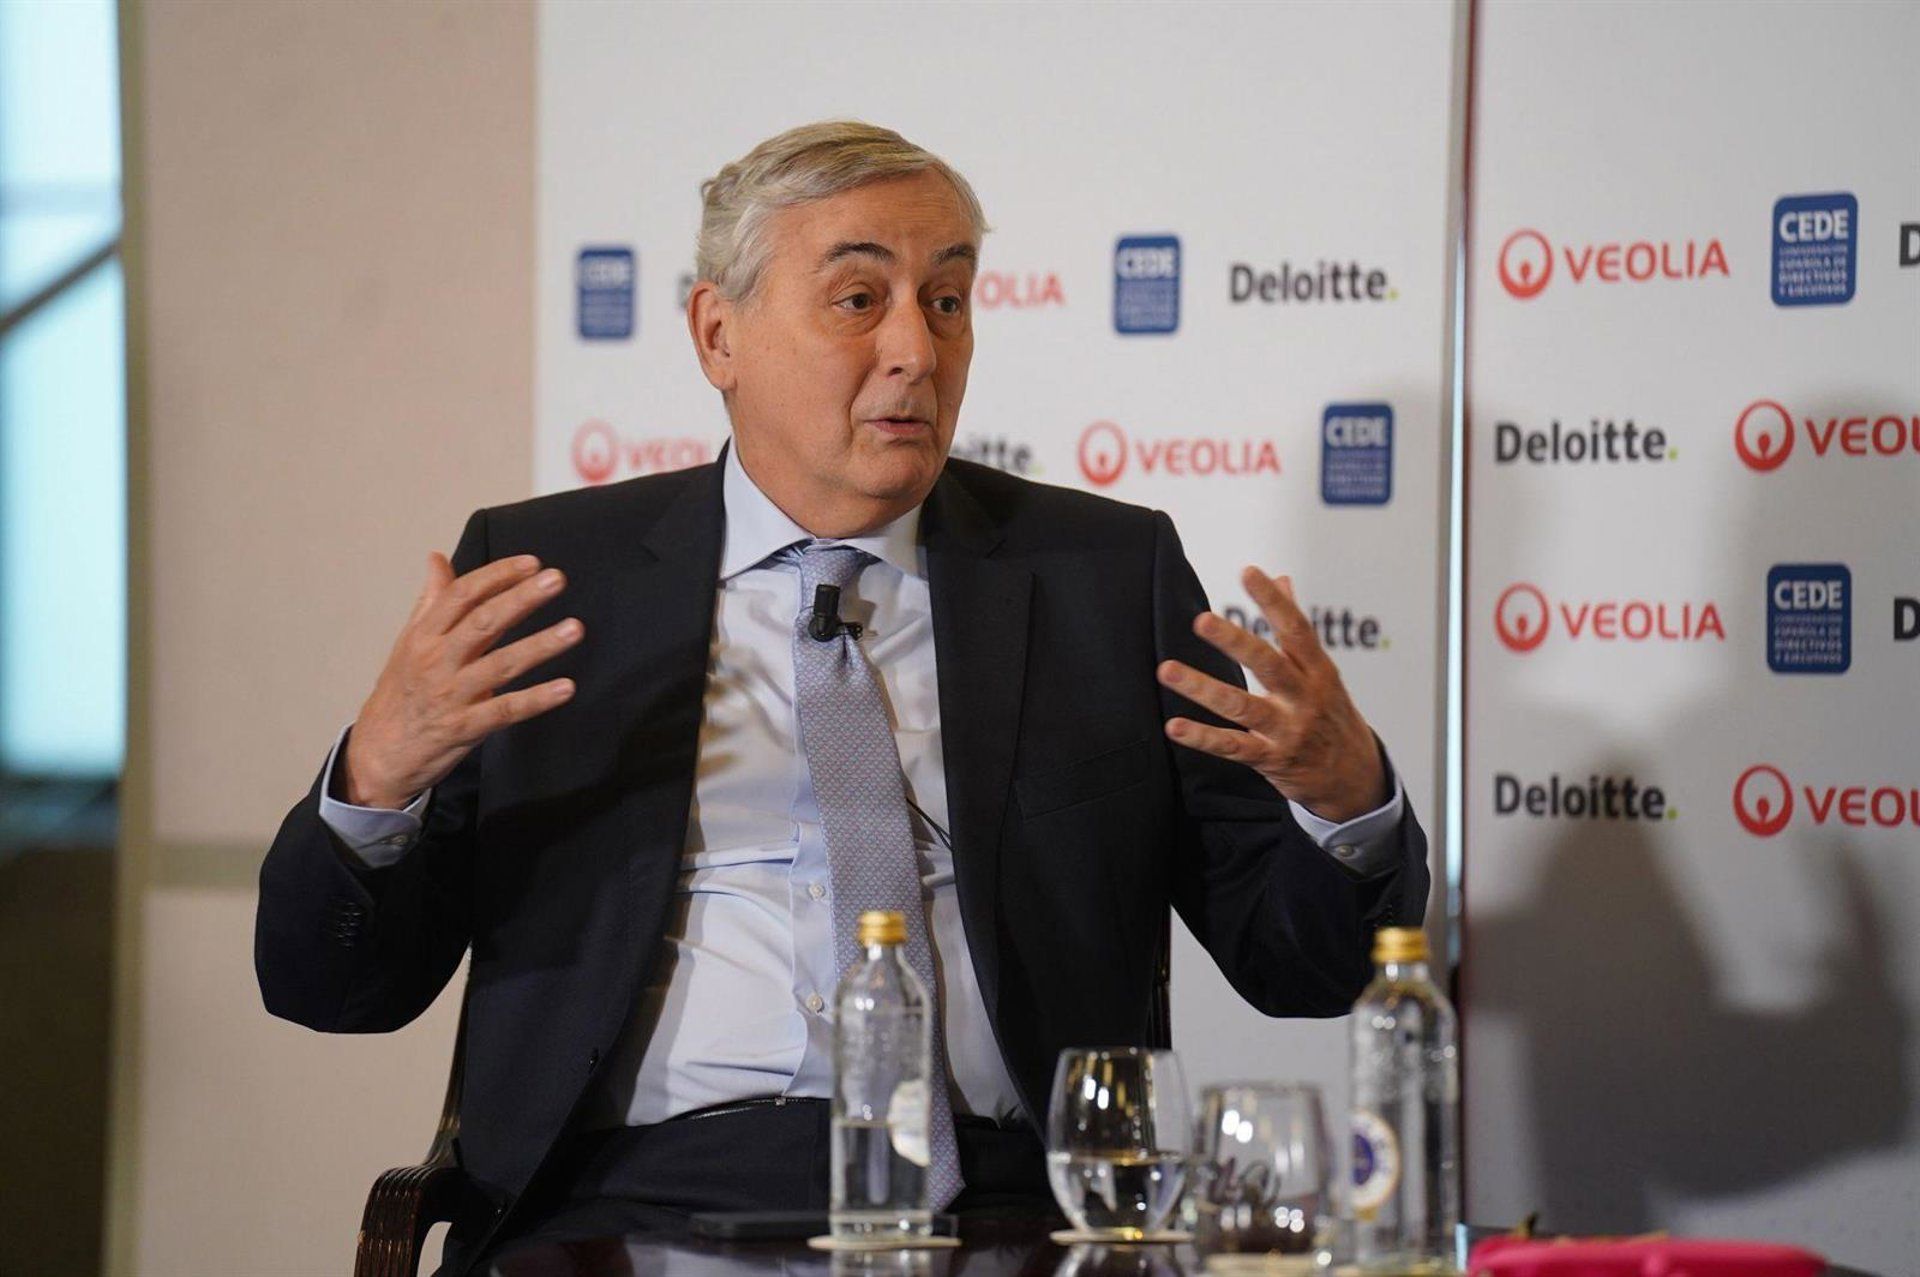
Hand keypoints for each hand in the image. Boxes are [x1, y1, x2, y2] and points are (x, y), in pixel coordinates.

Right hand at [340, 553, 583, 808]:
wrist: (378, 753)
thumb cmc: (400, 692)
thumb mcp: (409, 643)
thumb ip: (431, 601)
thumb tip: (437, 559)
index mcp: (424, 636)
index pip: (462, 595)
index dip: (497, 576)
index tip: (532, 563)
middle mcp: (437, 661)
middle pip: (483, 623)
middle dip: (521, 599)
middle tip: (556, 580)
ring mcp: (451, 695)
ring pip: (500, 665)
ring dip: (540, 645)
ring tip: (575, 629)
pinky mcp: (464, 728)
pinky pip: (505, 711)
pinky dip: (535, 700)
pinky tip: (566, 688)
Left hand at [1156, 567, 1386, 822]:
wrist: (1354, 777)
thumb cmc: (1331, 714)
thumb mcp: (1322, 671)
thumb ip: (1295, 627)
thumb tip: (1283, 578)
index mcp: (1319, 671)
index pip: (1296, 629)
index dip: (1273, 600)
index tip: (1248, 571)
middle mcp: (1304, 699)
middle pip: (1268, 666)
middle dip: (1235, 642)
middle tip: (1201, 620)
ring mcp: (1287, 731)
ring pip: (1242, 707)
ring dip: (1203, 689)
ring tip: (1167, 670)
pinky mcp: (1270, 759)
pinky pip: (1232, 747)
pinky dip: (1202, 738)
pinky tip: (1174, 726)